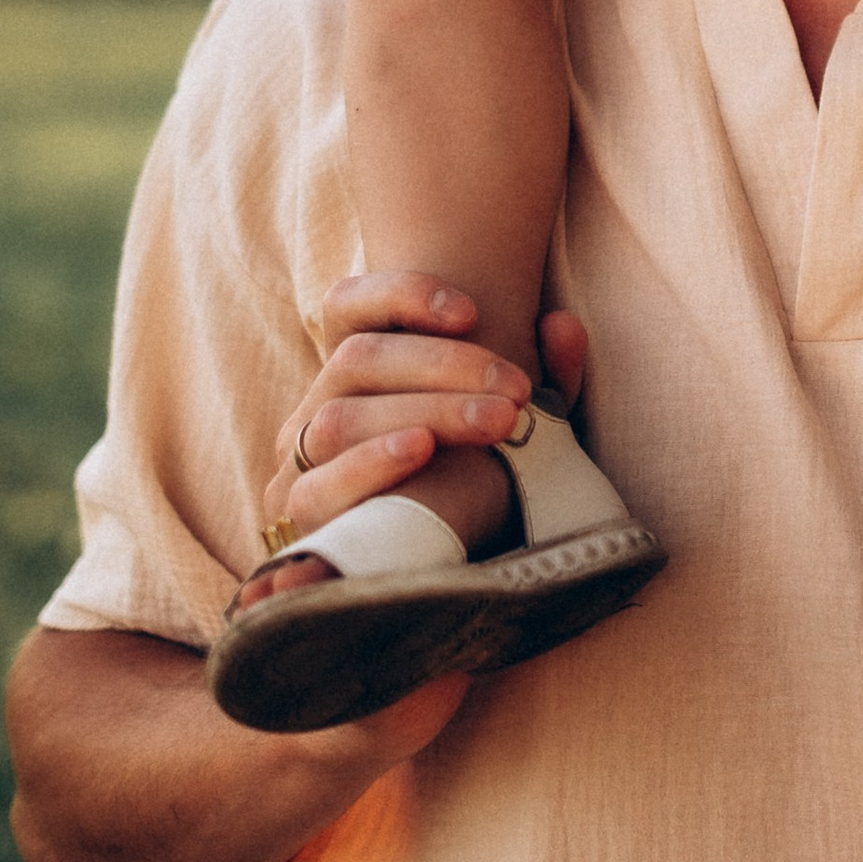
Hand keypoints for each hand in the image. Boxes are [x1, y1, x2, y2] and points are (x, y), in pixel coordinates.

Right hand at [251, 273, 585, 556]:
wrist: (450, 568)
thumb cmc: (484, 477)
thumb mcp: (523, 424)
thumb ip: (548, 373)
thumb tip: (562, 325)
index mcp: (359, 369)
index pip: (349, 303)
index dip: (402, 294)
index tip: (472, 311)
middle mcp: (319, 403)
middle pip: (359, 357)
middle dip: (446, 365)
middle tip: (516, 388)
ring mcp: (300, 458)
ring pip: (341, 415)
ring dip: (425, 412)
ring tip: (495, 422)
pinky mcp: (300, 513)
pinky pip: (316, 484)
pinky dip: (369, 462)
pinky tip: (420, 449)